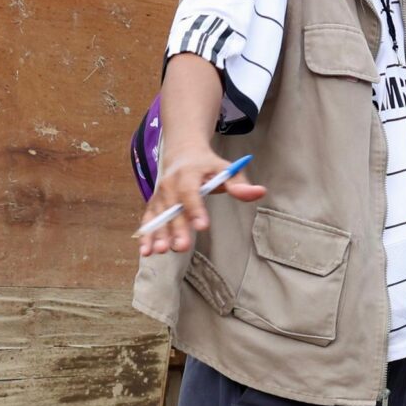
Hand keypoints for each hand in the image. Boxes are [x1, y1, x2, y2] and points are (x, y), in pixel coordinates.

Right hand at [138, 142, 264, 257]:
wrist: (183, 154)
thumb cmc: (208, 165)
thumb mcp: (226, 169)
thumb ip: (240, 184)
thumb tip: (260, 192)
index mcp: (188, 174)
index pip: (190, 192)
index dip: (195, 209)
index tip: (202, 227)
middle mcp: (170, 184)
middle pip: (173, 209)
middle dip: (176, 228)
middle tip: (182, 246)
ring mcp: (160, 195)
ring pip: (158, 216)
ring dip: (157, 234)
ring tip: (160, 251)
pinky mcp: (154, 205)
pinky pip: (148, 220)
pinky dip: (146, 235)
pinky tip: (145, 251)